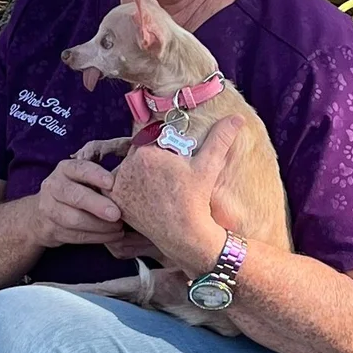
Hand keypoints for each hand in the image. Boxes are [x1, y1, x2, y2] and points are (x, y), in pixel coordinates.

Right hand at [30, 144, 129, 252]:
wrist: (42, 215)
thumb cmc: (76, 191)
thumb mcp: (82, 179)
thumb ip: (102, 179)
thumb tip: (134, 180)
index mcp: (65, 169)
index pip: (79, 169)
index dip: (95, 175)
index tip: (111, 183)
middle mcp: (53, 186)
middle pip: (75, 196)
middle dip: (97, 205)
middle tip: (116, 214)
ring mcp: (49, 209)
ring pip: (74, 220)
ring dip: (100, 226)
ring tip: (119, 228)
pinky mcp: (51, 229)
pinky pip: (76, 236)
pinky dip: (97, 237)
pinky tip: (113, 235)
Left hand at [108, 119, 240, 277]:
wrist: (186, 234)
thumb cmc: (197, 200)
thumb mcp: (209, 166)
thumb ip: (219, 138)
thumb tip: (237, 118)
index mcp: (146, 152)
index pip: (149, 140)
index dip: (161, 150)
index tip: (171, 165)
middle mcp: (127, 166)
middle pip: (137, 156)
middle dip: (149, 162)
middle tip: (166, 179)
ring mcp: (119, 186)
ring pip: (127, 170)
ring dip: (136, 175)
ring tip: (157, 189)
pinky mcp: (116, 202)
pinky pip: (118, 188)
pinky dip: (127, 190)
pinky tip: (144, 196)